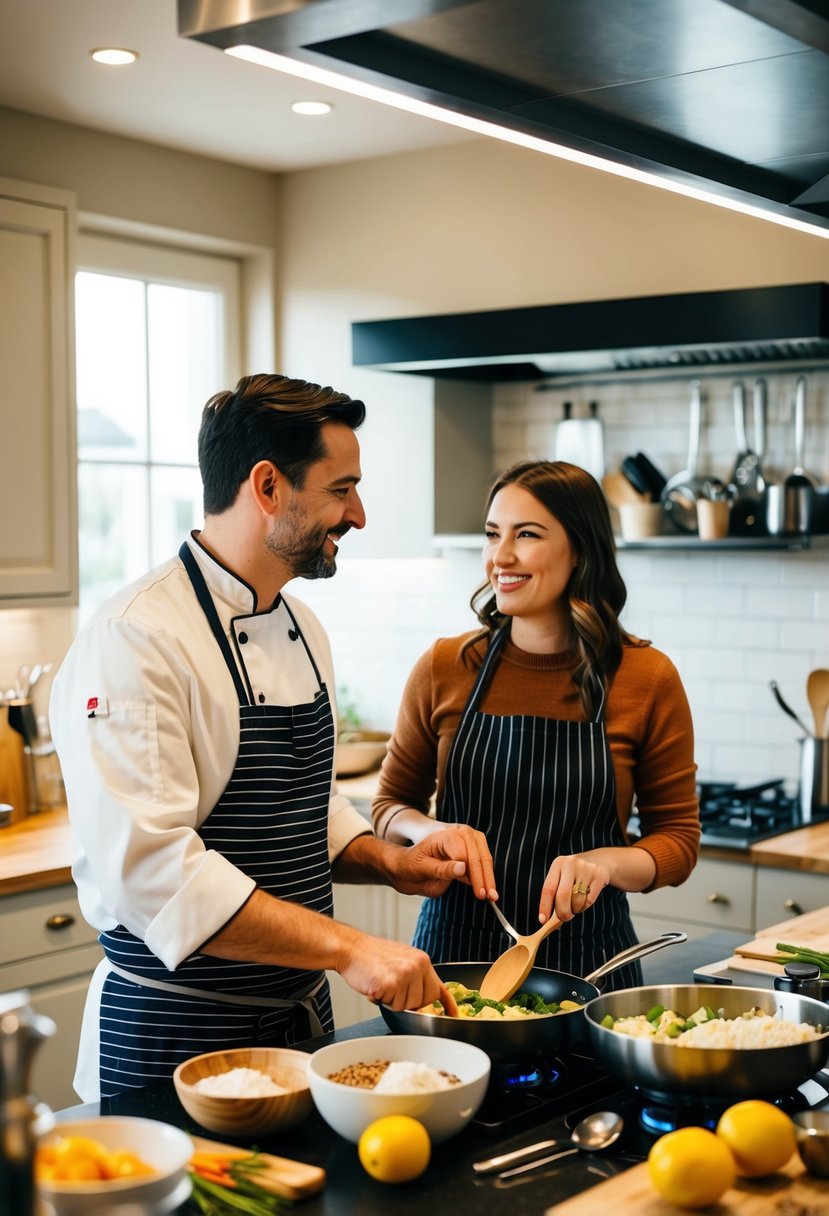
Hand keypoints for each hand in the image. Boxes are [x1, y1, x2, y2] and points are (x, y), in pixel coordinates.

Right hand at [337, 934, 457, 1013]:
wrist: (350, 948)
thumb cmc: (371, 956)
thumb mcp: (402, 959)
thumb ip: (416, 975)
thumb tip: (425, 995)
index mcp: (422, 960)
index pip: (439, 987)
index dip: (447, 1005)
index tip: (453, 1015)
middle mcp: (417, 966)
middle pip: (422, 1002)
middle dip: (406, 1001)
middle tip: (391, 986)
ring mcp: (405, 974)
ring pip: (406, 1006)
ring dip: (392, 1001)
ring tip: (382, 983)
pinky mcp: (391, 984)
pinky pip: (391, 1005)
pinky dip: (381, 1000)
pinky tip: (375, 985)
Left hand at [390, 826, 497, 899]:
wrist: (409, 859)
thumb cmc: (412, 864)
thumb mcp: (422, 868)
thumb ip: (442, 869)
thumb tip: (463, 868)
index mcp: (445, 836)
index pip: (464, 857)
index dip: (473, 876)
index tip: (478, 894)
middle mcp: (460, 832)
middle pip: (478, 856)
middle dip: (484, 878)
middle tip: (489, 897)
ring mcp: (469, 836)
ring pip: (485, 857)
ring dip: (489, 877)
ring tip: (492, 896)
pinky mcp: (474, 844)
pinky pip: (484, 859)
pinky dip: (486, 873)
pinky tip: (487, 888)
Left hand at [538, 854, 608, 923]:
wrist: (600, 861)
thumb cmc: (575, 874)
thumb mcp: (563, 876)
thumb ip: (554, 893)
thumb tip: (545, 919)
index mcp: (558, 864)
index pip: (548, 888)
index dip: (544, 906)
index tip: (543, 920)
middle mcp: (571, 864)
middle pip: (562, 896)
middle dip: (563, 913)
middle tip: (565, 917)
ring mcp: (586, 869)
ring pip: (577, 901)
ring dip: (576, 909)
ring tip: (577, 901)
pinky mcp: (599, 875)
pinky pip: (589, 901)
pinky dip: (586, 905)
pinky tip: (587, 896)